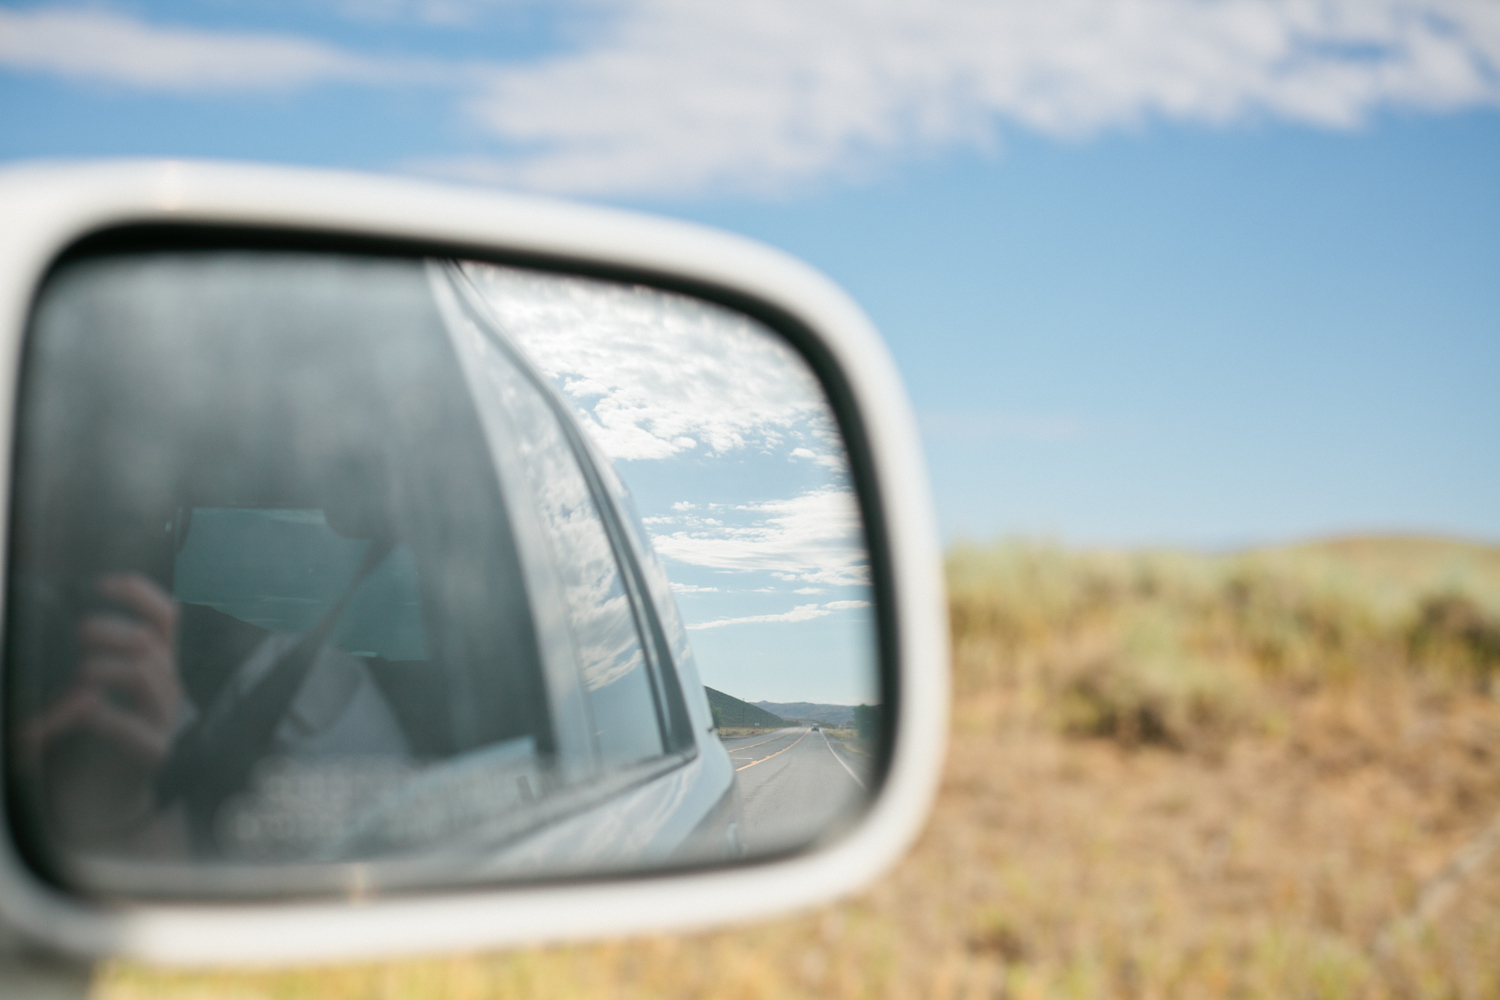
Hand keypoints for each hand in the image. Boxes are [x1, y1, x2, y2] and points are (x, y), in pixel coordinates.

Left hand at [23, 573, 183, 765]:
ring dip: (99, 669)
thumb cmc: (89, 738)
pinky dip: (100, 716)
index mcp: (155, 665)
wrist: (100, 800)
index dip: (139, 592)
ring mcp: (163, 719)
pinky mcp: (152, 751)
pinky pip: (129, 724)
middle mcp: (166, 687)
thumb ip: (89, 659)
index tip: (102, 584)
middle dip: (107, 631)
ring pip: (143, 674)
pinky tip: (77, 715)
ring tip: (73, 683)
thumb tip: (60, 625)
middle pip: (149, 642)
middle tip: (76, 639)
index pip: (166, 616)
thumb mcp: (94, 688)